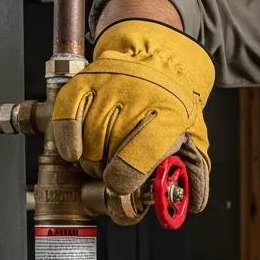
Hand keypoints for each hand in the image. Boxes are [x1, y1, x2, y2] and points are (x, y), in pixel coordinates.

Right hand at [52, 20, 214, 210]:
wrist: (159, 57)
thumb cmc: (173, 102)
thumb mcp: (193, 134)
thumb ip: (192, 168)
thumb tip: (193, 202)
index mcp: (169, 113)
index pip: (139, 153)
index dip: (125, 178)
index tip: (119, 187)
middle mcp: (137, 96)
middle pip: (109, 149)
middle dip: (106, 171)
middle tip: (111, 174)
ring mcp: (108, 87)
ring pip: (88, 137)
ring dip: (89, 159)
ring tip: (99, 161)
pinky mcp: (85, 81)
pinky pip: (67, 115)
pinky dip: (68, 139)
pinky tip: (75, 152)